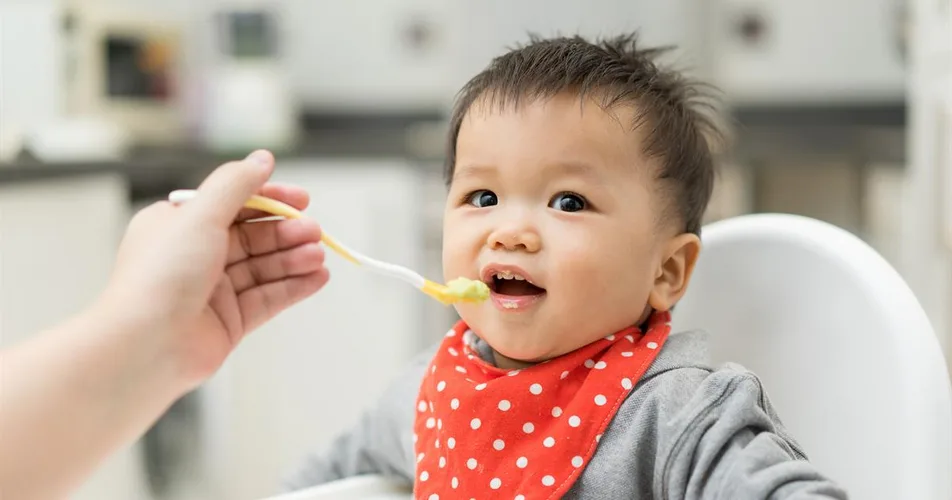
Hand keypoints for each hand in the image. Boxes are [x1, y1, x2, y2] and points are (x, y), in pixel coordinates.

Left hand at [97, 150, 328, 386]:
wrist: (145, 346)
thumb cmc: (160, 278)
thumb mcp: (200, 216)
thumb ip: (236, 185)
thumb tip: (262, 158)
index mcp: (179, 225)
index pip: (233, 203)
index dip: (270, 199)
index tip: (301, 199)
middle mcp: (195, 255)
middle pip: (254, 236)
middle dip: (286, 232)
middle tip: (314, 232)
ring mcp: (213, 290)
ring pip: (264, 267)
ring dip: (294, 259)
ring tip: (317, 256)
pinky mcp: (229, 321)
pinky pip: (269, 298)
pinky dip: (294, 287)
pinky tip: (317, 279)